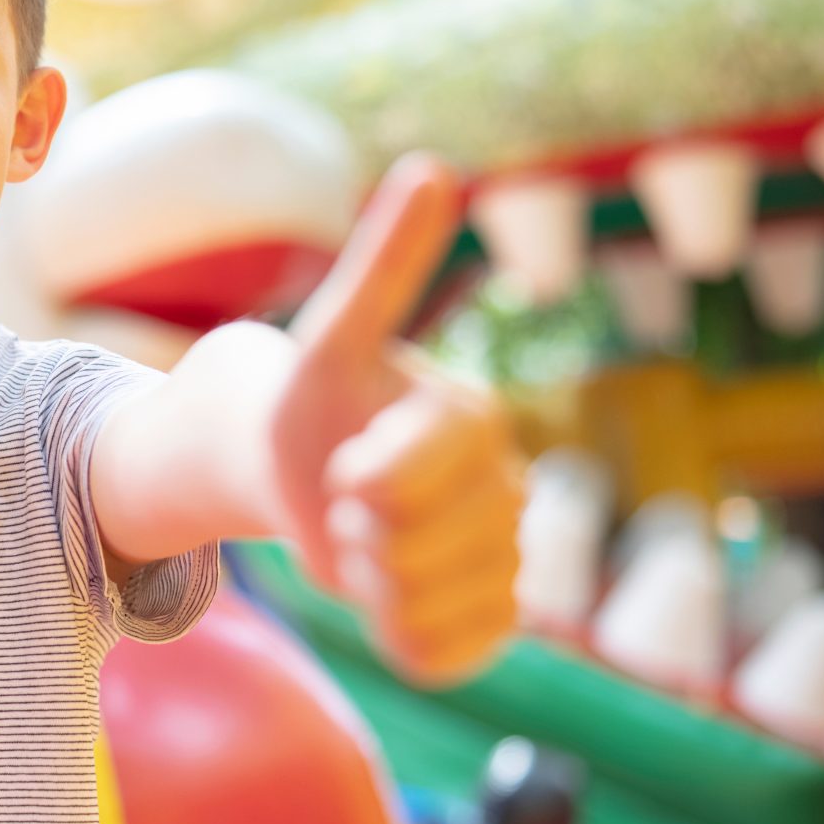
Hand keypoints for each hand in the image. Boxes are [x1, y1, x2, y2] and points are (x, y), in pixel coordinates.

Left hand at [267, 155, 524, 685]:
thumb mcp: (334, 333)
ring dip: (369, 583)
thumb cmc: (320, 400)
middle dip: (354, 532)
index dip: (355, 484)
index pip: (399, 484)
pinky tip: (392, 595)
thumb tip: (434, 168)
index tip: (344, 464)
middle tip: (349, 500)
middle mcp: (511, 489)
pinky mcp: (492, 625)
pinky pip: (438, 656)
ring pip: (418, 605)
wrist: (312, 471)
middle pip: (405, 548)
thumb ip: (385, 263)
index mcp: (477, 420)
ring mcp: (507, 561)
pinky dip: (398, 636)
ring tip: (367, 540)